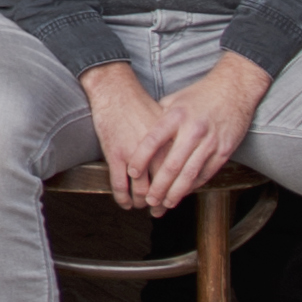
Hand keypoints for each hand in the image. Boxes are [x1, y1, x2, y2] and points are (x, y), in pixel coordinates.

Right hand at [84, 62, 170, 209]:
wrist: (116, 91)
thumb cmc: (140, 102)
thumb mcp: (168, 121)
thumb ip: (177, 140)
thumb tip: (186, 154)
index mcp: (172, 145)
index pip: (178, 177)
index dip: (177, 192)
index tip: (174, 199)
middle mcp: (157, 154)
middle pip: (162, 188)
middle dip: (161, 203)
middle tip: (160, 210)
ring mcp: (135, 156)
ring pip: (141, 190)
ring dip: (142, 202)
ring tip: (142, 206)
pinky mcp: (115, 156)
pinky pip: (119, 185)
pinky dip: (122, 198)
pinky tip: (124, 203)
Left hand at [138, 53, 271, 214]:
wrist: (234, 89)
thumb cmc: (200, 95)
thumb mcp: (174, 100)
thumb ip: (159, 119)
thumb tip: (141, 137)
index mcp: (176, 116)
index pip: (153, 141)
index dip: (141, 159)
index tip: (132, 172)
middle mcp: (193, 130)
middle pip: (172, 164)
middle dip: (159, 186)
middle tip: (149, 200)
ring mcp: (211, 142)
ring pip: (191, 174)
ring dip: (177, 192)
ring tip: (165, 204)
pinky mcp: (225, 150)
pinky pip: (207, 173)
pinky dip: (195, 185)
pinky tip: (185, 193)